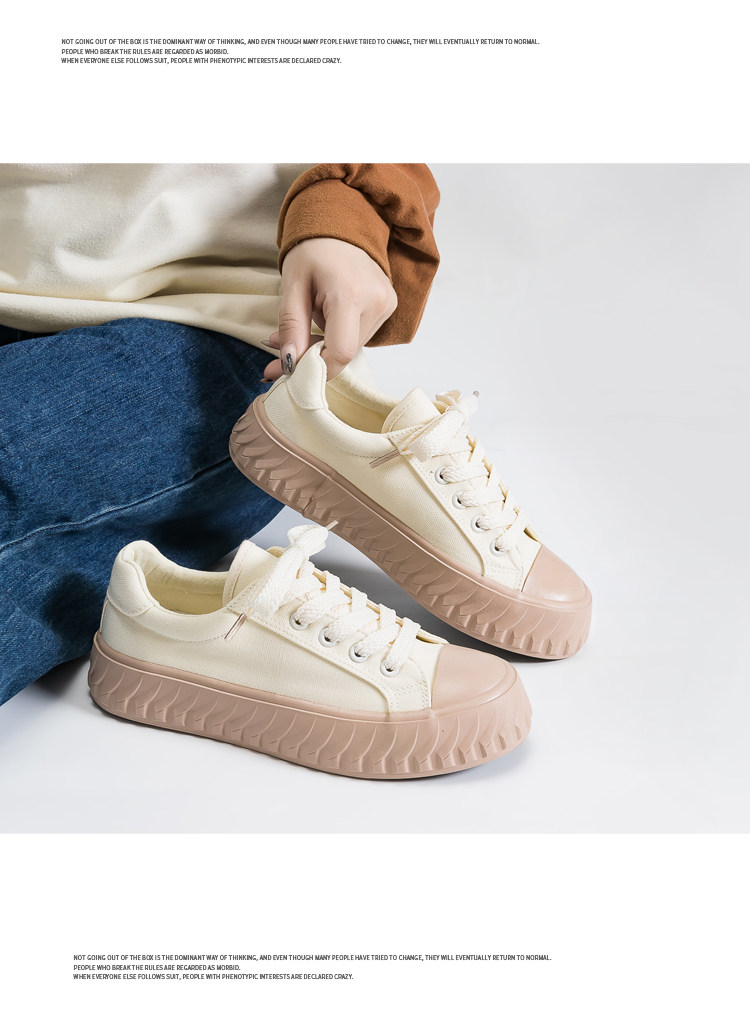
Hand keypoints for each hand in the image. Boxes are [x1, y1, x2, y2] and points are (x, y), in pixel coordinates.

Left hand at [263, 237, 396, 380]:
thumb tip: (289, 364)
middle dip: (313, 356)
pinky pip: (360, 335)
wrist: (342, 223)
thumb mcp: (293, 285)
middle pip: (345, 352)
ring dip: (326, 345)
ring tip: (307, 321)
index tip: (290, 371)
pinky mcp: (389, 306)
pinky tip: (326, 316)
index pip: (340, 352)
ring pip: (352, 346)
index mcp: (351, 294)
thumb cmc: (313, 249)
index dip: (316, 369)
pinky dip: (339, 334)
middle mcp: (376, 302)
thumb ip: (291, 327)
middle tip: (283, 348)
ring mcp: (387, 305)